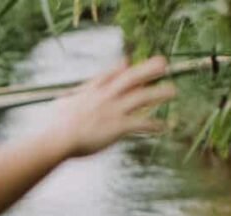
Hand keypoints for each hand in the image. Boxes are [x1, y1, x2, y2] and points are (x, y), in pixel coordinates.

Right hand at [49, 56, 175, 158]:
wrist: (60, 138)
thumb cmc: (57, 126)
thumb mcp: (63, 105)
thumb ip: (70, 98)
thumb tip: (61, 98)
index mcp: (92, 90)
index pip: (110, 74)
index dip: (121, 68)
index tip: (129, 62)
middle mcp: (106, 96)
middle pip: (131, 78)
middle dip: (148, 69)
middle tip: (163, 63)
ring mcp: (114, 110)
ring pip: (142, 97)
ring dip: (159, 93)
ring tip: (173, 91)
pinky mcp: (118, 126)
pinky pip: (141, 123)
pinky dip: (154, 125)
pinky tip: (164, 127)